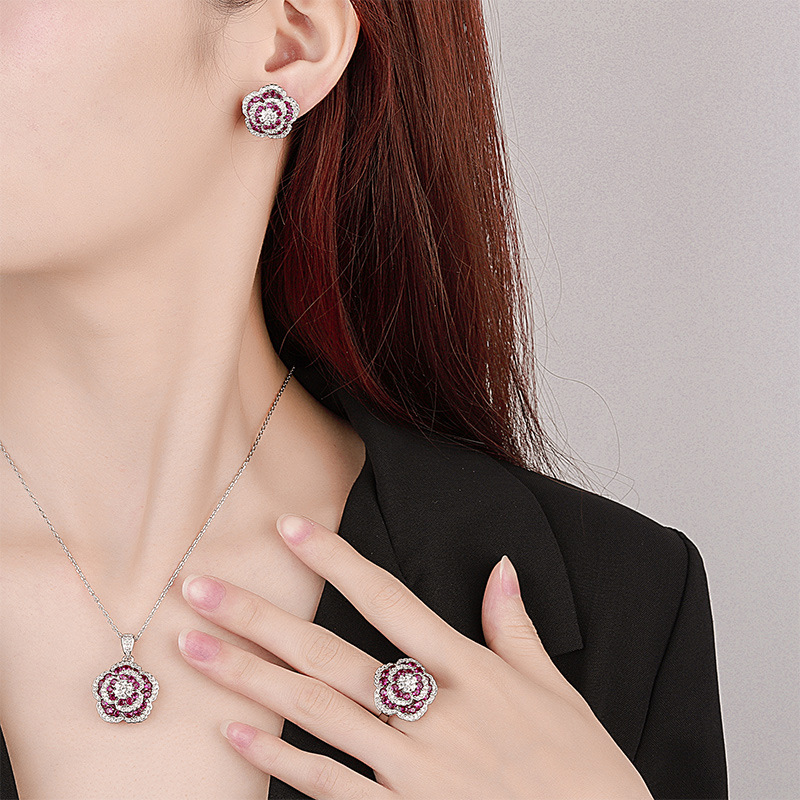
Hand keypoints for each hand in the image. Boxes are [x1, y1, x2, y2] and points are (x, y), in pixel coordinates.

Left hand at [177, 513, 652, 799]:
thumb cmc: (583, 768)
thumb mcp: (553, 687)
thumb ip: (514, 625)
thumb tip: (501, 565)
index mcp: (470, 670)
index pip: (389, 600)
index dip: (336, 561)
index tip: (290, 528)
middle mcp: (433, 714)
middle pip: (329, 655)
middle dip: (258, 618)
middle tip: (198, 590)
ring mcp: (414, 770)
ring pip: (315, 714)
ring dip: (248, 679)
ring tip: (193, 650)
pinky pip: (330, 786)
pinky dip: (279, 761)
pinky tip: (235, 735)